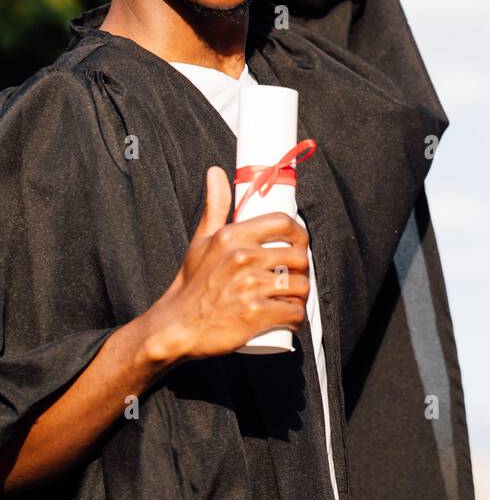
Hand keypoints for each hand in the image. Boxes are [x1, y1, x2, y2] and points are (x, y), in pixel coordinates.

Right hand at [145, 167, 309, 361]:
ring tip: (292, 298)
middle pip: (298, 256)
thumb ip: (215, 205)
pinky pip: (292, 312)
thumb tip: (216, 173)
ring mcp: (249, 287)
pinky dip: (296, 317)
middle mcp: (243, 258)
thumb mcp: (201, 240)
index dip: (299, 233)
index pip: (283, 222)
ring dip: (301, 295)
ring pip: (299, 286)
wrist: (176, 326)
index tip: (299, 244)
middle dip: (303, 269)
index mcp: (232, 236)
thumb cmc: (191, 286)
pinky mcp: (254, 315)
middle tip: (295, 276)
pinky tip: (289, 317)